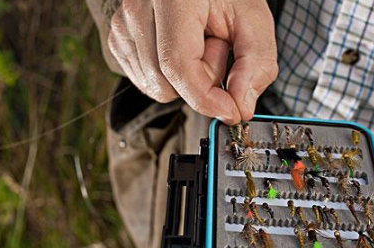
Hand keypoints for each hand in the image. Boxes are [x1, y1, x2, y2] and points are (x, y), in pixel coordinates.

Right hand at [108, 0, 277, 124]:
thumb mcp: (254, 20)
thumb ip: (255, 65)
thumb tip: (240, 107)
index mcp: (171, 0)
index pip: (178, 67)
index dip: (206, 99)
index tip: (231, 110)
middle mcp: (138, 10)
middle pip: (166, 85)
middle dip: (201, 81)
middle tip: (218, 47)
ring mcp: (123, 26)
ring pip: (156, 88)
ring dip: (186, 78)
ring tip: (200, 44)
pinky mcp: (118, 40)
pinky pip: (147, 82)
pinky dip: (170, 76)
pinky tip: (182, 48)